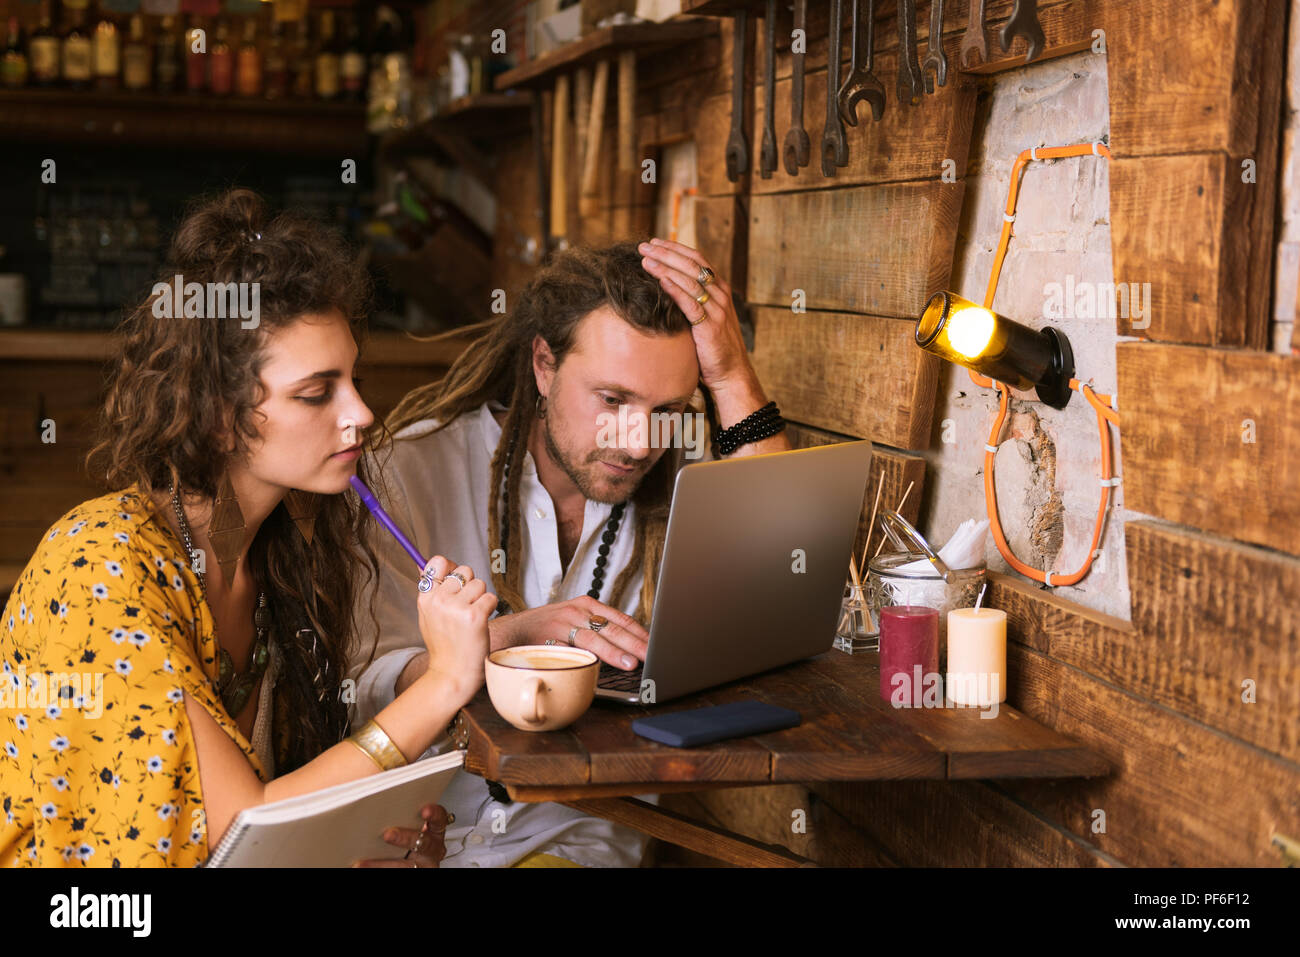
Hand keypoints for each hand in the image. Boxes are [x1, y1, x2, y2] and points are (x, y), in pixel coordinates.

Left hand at [353, 803, 449, 867]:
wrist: (407, 864)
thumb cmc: (406, 842)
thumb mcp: (410, 828)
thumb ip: (402, 818)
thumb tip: (372, 805)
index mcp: (434, 833)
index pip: (439, 820)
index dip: (434, 814)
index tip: (425, 810)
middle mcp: (432, 850)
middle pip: (424, 844)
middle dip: (405, 838)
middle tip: (387, 834)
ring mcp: (423, 866)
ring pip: (407, 866)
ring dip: (383, 864)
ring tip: (361, 863)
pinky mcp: (414, 874)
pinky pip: (399, 872)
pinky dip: (378, 869)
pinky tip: (363, 867)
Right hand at [415, 556, 494, 701]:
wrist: (452, 674)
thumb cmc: (444, 646)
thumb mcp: (428, 616)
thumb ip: (431, 591)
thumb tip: (425, 564)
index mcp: (426, 598)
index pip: (438, 561)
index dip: (452, 566)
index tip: (457, 581)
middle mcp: (439, 600)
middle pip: (465, 570)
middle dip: (470, 586)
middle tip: (467, 607)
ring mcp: (456, 607)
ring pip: (480, 584)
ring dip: (481, 599)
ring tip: (472, 618)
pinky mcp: (474, 616)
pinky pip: (491, 598)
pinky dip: (490, 609)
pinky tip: (481, 623)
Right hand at [492, 596, 647, 669]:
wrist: (511, 630)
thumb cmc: (546, 629)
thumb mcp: (573, 621)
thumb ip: (595, 630)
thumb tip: (626, 647)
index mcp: (586, 604)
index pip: (620, 618)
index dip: (639, 632)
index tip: (656, 643)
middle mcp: (576, 610)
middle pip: (612, 628)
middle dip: (635, 643)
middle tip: (653, 654)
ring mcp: (563, 623)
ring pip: (595, 638)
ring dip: (615, 652)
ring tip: (632, 662)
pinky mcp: (549, 638)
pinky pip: (572, 650)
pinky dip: (587, 659)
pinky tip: (600, 666)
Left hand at [637, 237, 754, 392]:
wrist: (731, 372)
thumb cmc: (713, 345)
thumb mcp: (705, 316)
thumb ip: (692, 300)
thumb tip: (667, 287)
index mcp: (719, 288)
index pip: (696, 259)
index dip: (674, 248)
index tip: (654, 242)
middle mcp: (719, 294)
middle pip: (691, 265)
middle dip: (665, 253)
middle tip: (643, 246)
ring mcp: (716, 309)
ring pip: (689, 280)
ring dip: (665, 267)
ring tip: (645, 260)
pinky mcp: (709, 326)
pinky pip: (690, 304)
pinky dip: (675, 290)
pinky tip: (660, 281)